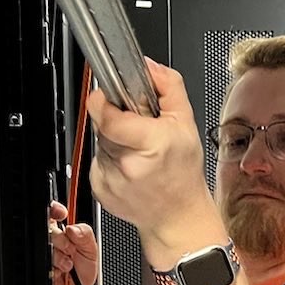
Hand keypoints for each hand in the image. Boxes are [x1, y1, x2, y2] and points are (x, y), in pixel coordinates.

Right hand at [48, 201, 98, 284]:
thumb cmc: (81, 276)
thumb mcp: (91, 252)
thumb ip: (86, 235)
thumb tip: (72, 228)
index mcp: (65, 233)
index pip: (55, 213)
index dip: (56, 210)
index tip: (61, 214)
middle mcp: (52, 240)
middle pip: (49, 227)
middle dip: (61, 239)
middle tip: (70, 250)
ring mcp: (44, 252)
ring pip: (45, 243)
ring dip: (59, 255)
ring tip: (68, 265)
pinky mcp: (38, 263)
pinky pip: (41, 258)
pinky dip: (52, 266)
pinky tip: (59, 271)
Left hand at [87, 58, 224, 266]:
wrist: (177, 218)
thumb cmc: (183, 176)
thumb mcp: (187, 123)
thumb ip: (168, 86)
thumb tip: (148, 66)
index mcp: (149, 144)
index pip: (106, 113)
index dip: (104, 99)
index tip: (110, 94)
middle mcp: (126, 163)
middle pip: (102, 123)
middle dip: (117, 118)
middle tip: (138, 128)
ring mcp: (109, 178)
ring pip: (99, 140)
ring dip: (114, 139)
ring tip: (138, 151)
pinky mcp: (98, 187)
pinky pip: (97, 160)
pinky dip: (110, 159)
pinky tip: (131, 168)